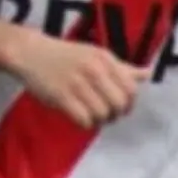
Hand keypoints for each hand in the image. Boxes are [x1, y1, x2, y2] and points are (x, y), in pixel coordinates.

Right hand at [9, 29, 149, 128]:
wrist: (31, 53)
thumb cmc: (66, 56)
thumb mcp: (96, 55)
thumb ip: (121, 68)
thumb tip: (147, 74)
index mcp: (105, 59)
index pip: (131, 89)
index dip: (128, 104)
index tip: (119, 107)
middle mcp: (94, 69)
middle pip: (119, 105)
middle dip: (115, 115)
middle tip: (106, 114)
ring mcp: (77, 83)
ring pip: (103, 114)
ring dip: (99, 120)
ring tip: (91, 115)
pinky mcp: (61, 96)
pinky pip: (85, 120)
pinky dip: (85, 124)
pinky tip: (80, 117)